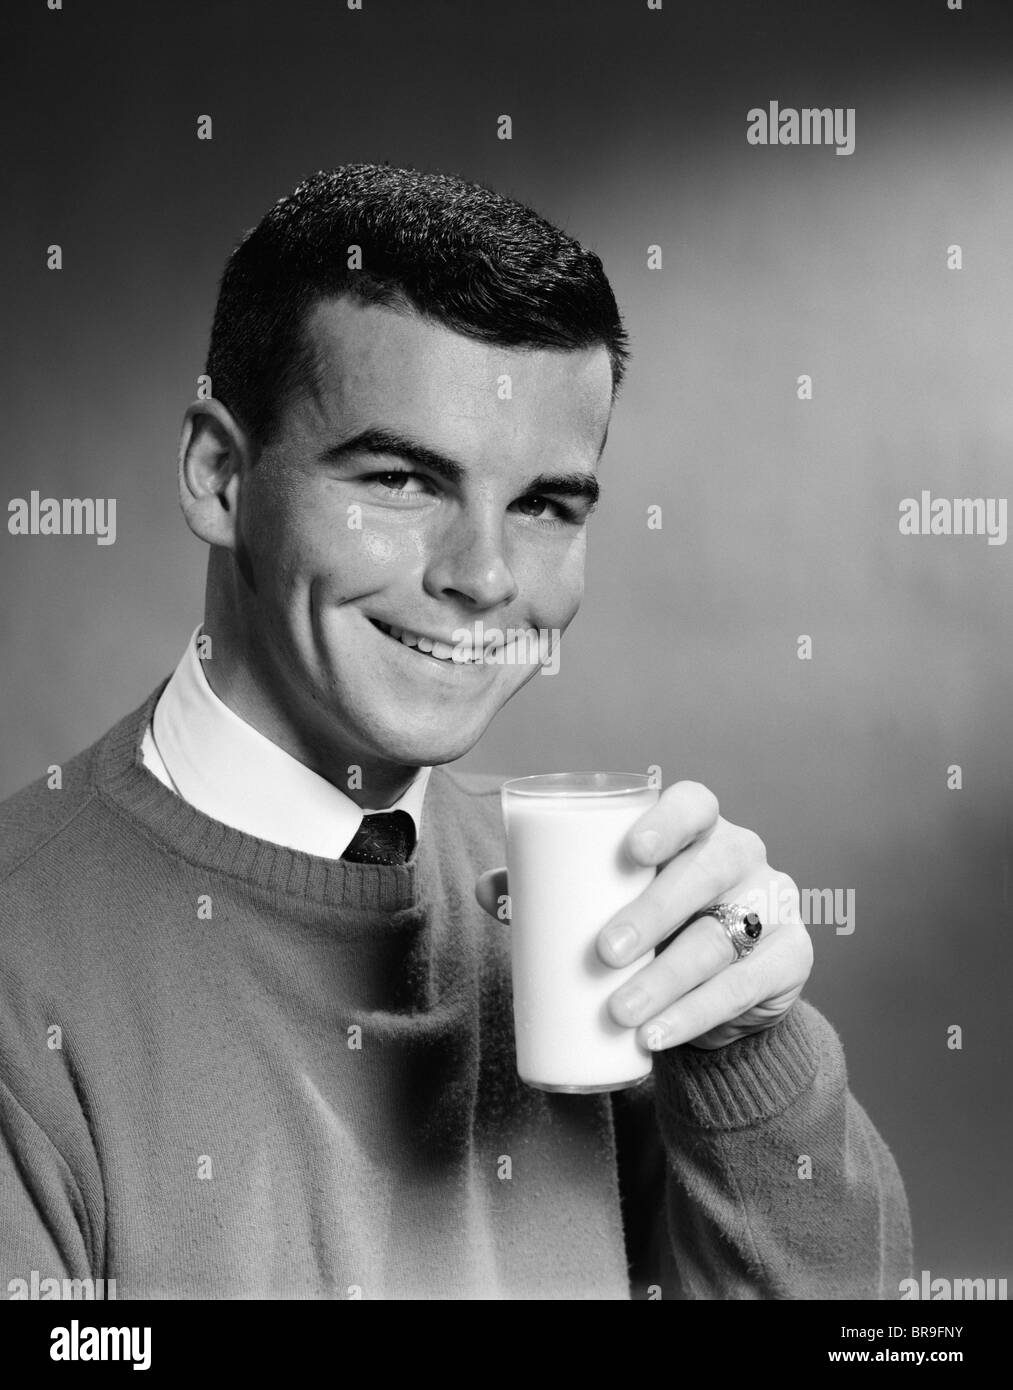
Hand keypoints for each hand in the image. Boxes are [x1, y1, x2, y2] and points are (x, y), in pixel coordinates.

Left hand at [475, 781, 812, 1051]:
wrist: (717, 992)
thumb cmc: (655, 928)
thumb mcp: (610, 902)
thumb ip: (554, 891)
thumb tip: (488, 888)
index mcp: (699, 829)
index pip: (695, 803)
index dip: (667, 820)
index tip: (631, 851)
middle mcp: (742, 856)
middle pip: (708, 870)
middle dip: (655, 911)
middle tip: (605, 953)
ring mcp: (773, 906)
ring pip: (725, 937)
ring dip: (669, 979)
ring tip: (621, 1012)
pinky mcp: (790, 959)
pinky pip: (751, 984)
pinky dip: (700, 1013)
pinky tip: (660, 1035)